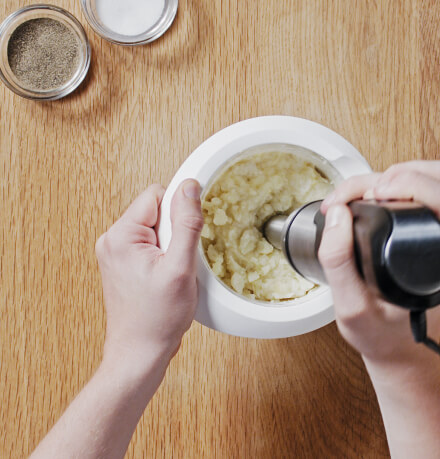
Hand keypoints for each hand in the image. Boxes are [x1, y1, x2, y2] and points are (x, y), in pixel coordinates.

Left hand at [95, 179, 203, 372]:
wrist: (140, 352)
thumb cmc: (156, 318)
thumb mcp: (180, 267)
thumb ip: (186, 223)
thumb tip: (190, 187)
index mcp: (121, 235)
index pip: (157, 195)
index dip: (178, 213)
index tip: (186, 238)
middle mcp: (112, 240)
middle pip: (156, 212)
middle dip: (175, 233)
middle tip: (177, 263)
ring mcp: (116, 253)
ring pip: (155, 229)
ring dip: (171, 246)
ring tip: (171, 273)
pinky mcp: (123, 264)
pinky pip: (150, 245)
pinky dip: (164, 257)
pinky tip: (166, 278)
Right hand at [318, 161, 439, 369]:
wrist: (401, 354)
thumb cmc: (384, 336)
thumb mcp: (351, 307)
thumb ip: (339, 261)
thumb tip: (339, 214)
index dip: (403, 182)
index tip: (369, 196)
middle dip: (394, 173)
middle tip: (360, 194)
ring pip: (435, 178)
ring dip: (396, 175)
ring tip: (363, 195)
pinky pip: (427, 193)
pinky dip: (397, 186)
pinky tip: (374, 201)